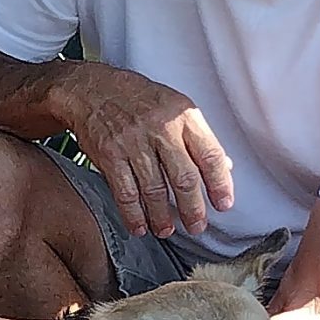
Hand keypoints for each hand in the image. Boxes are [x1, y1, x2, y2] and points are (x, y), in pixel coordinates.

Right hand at [53, 65, 233, 237]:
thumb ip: (198, 138)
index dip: (220, 183)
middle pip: (184, 178)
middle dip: (192, 209)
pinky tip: (139, 226)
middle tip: (196, 226)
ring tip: (166, 230)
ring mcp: (134, 142)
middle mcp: (160, 128)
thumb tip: (226, 168)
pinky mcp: (110, 155)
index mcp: (183, 115)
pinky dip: (133, 214)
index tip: (223, 204)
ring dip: (162, 216)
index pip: (210, 154)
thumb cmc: (140, 100)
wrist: (93, 89)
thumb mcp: (175, 106)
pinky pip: (125, 192)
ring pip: (154, 190)